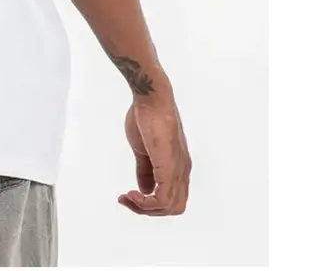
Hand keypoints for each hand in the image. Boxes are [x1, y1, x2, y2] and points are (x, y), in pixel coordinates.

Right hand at [117, 94, 191, 215]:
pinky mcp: (169, 166)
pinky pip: (162, 198)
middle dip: (149, 210)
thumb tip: (144, 189)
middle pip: (174, 207)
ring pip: (169, 206)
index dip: (152, 203)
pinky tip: (132, 194)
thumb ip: (145, 170)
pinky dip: (146, 203)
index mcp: (178, 166)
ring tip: (127, 197)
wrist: (151, 99)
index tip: (130, 195)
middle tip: (128, 200)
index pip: (172, 197)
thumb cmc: (147, 117)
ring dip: (145, 208)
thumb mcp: (144, 149)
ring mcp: (178, 169)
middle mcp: (183, 171)